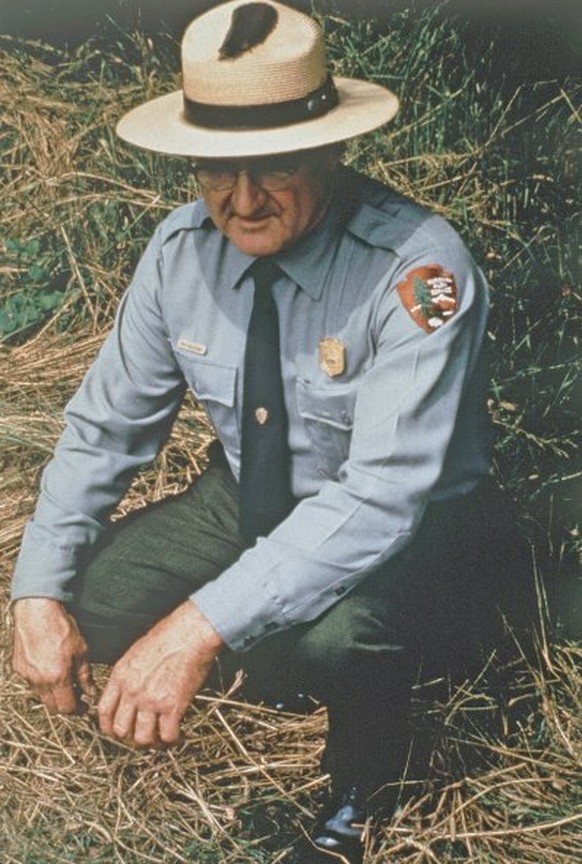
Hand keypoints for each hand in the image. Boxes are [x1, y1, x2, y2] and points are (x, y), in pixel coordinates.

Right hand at [12, 597, 93, 713]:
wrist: (37, 612)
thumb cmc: (62, 628)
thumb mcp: (81, 651)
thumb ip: (85, 675)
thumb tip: (90, 692)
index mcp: (57, 678)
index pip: (67, 708)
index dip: (77, 709)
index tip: (83, 704)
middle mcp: (39, 682)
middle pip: (52, 707)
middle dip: (65, 705)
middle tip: (75, 696)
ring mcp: (26, 676)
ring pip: (41, 696)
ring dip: (52, 694)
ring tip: (63, 680)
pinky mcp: (18, 668)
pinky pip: (31, 682)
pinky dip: (41, 681)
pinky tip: (48, 668)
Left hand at [97, 601, 223, 747]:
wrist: (190, 633)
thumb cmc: (168, 636)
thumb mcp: (136, 653)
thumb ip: (128, 675)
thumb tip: (129, 693)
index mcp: (121, 676)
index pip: (104, 712)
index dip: (108, 727)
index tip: (117, 732)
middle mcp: (132, 691)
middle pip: (121, 730)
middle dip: (130, 738)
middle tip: (142, 737)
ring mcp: (152, 700)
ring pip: (142, 738)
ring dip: (151, 743)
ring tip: (160, 740)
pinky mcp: (173, 706)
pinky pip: (167, 735)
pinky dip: (172, 740)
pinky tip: (178, 735)